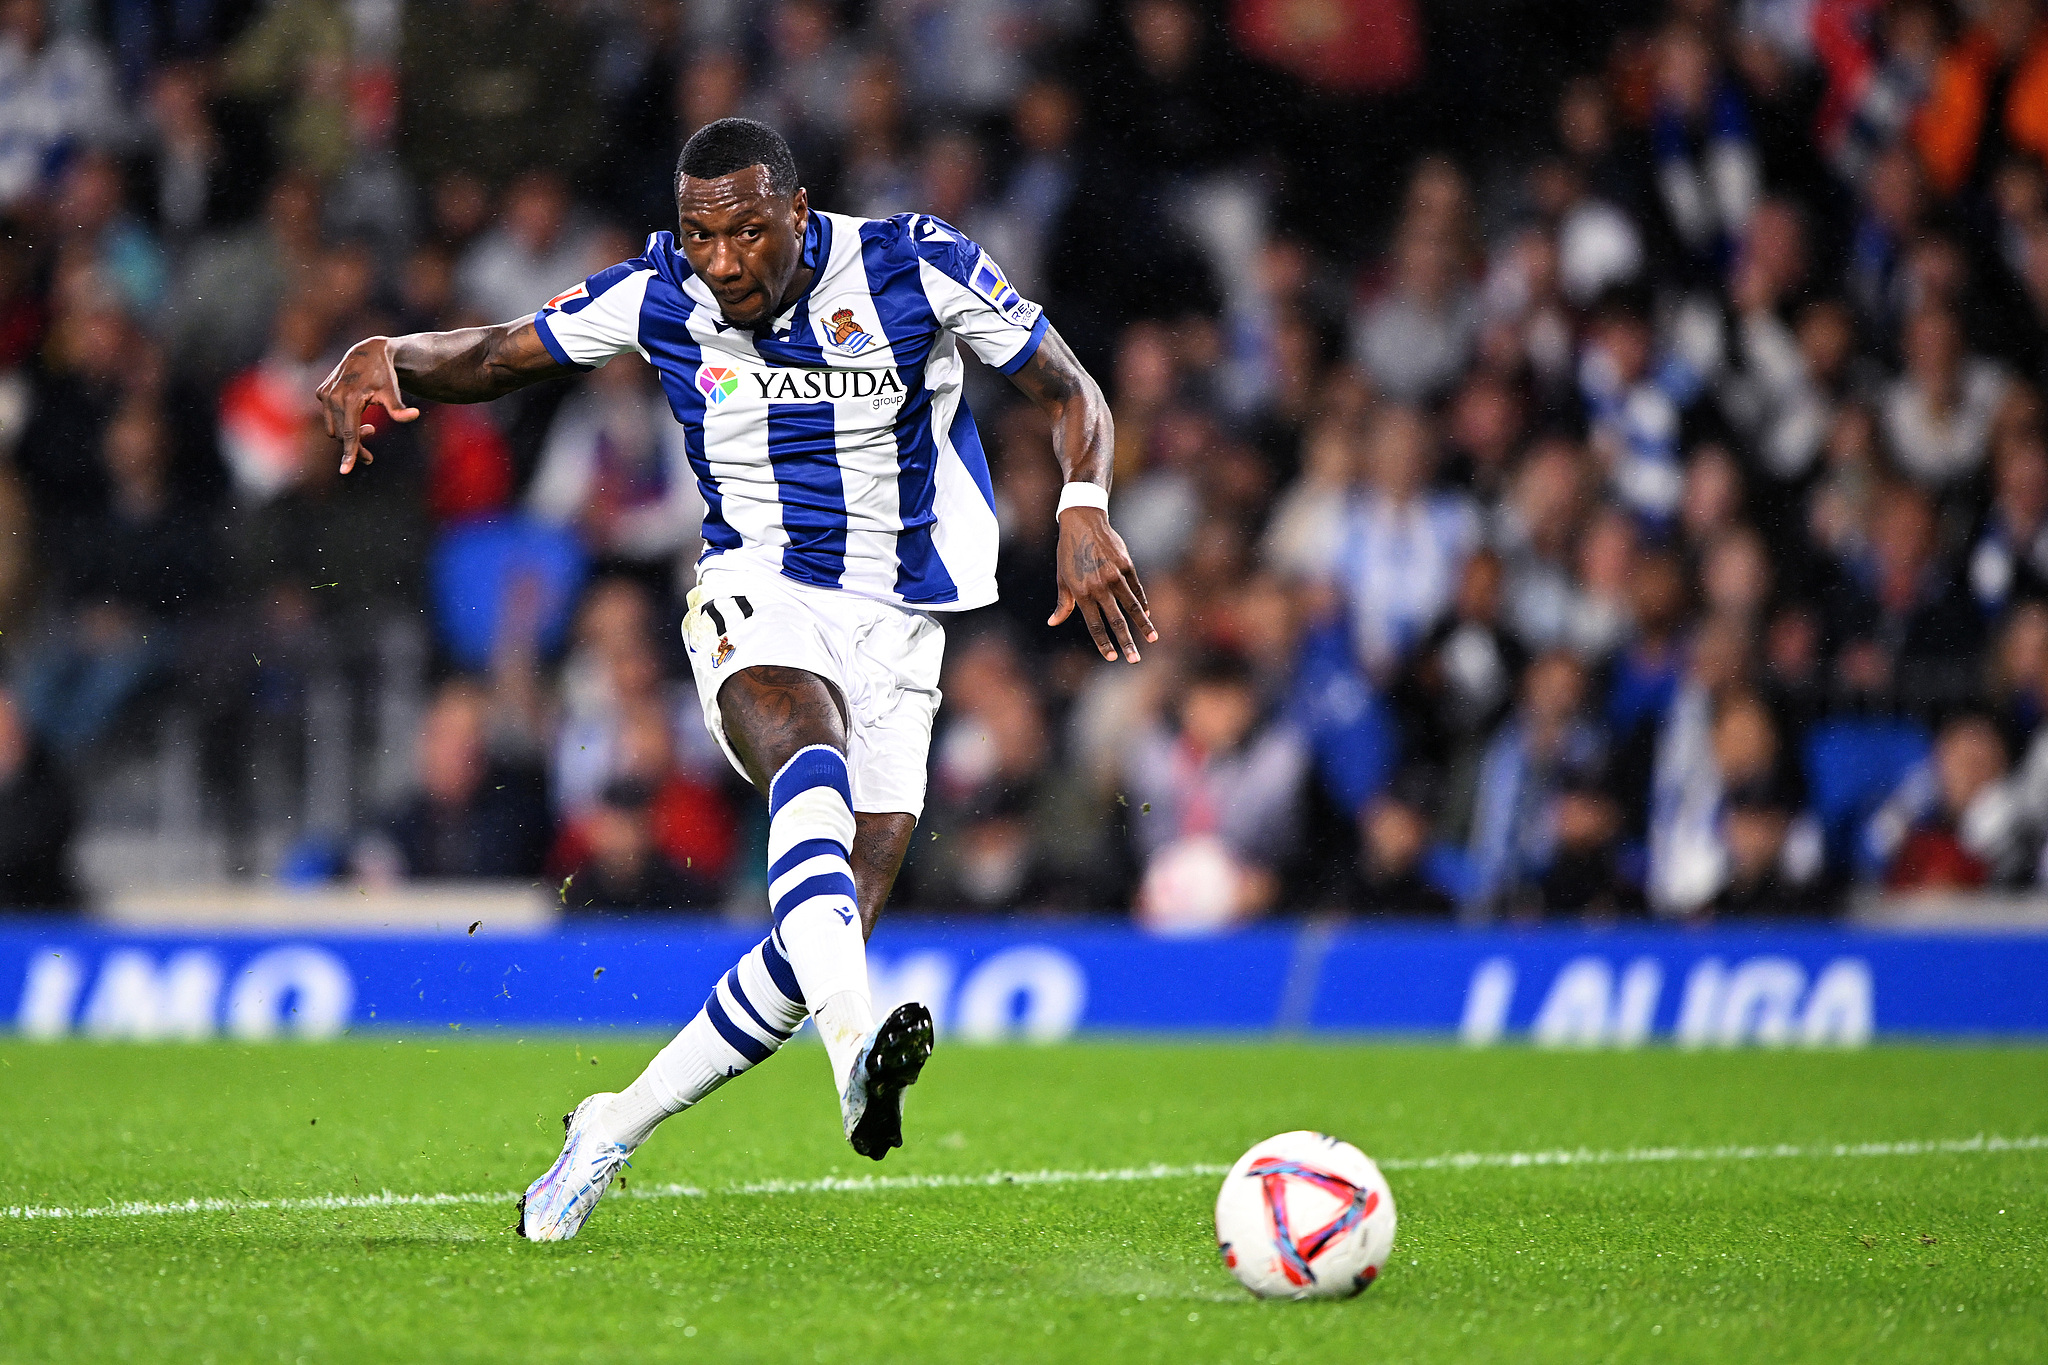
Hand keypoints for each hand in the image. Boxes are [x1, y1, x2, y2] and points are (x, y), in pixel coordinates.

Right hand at [316, 336, 420, 473]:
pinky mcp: (321, 392)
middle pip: (342, 435)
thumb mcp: (393, 392)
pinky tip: (358, 417)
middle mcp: (333, 397)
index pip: (350, 434)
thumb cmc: (384, 375)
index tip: (345, 471)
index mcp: (349, 399)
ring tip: (370, 429)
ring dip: (349, 435)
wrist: (367, 352)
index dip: (349, 453)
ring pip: (334, 429)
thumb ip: (399, 408)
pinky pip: (330, 418)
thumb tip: (414, 415)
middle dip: (355, 448)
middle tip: (370, 457)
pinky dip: (342, 424)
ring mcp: (324, 394)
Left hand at [1049, 506, 1155, 662]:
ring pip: (1132, 606)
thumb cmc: (1069, 553)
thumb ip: (1063, 603)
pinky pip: (1136, 588)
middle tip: (1134, 660)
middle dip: (1126, 643)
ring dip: (1143, 625)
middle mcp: (1099, 586)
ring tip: (1152, 639)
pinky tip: (1146, 614)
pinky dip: (1142, 602)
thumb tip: (1053, 622)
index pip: (1095, 625)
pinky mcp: (1126, 564)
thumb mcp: (1062, 578)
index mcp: (1081, 593)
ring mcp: (1114, 575)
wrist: (1083, 522)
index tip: (1111, 657)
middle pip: (1116, 621)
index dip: (1103, 643)